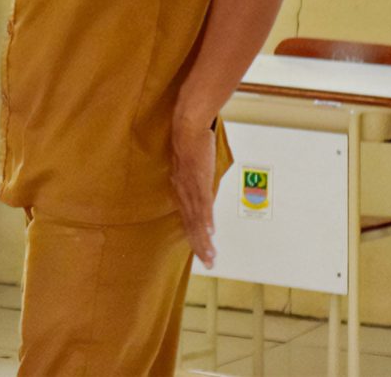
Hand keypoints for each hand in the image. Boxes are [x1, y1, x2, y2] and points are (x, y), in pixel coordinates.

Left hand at [170, 118, 217, 266]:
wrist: (187, 127)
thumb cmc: (189, 143)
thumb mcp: (191, 167)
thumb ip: (196, 183)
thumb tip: (204, 194)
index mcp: (179, 188)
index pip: (187, 219)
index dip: (193, 237)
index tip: (200, 252)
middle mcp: (182, 191)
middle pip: (191, 224)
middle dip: (200, 246)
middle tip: (208, 263)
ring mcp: (190, 187)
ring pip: (197, 219)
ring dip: (204, 239)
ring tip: (210, 255)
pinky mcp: (199, 180)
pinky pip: (203, 204)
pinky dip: (206, 219)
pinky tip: (210, 232)